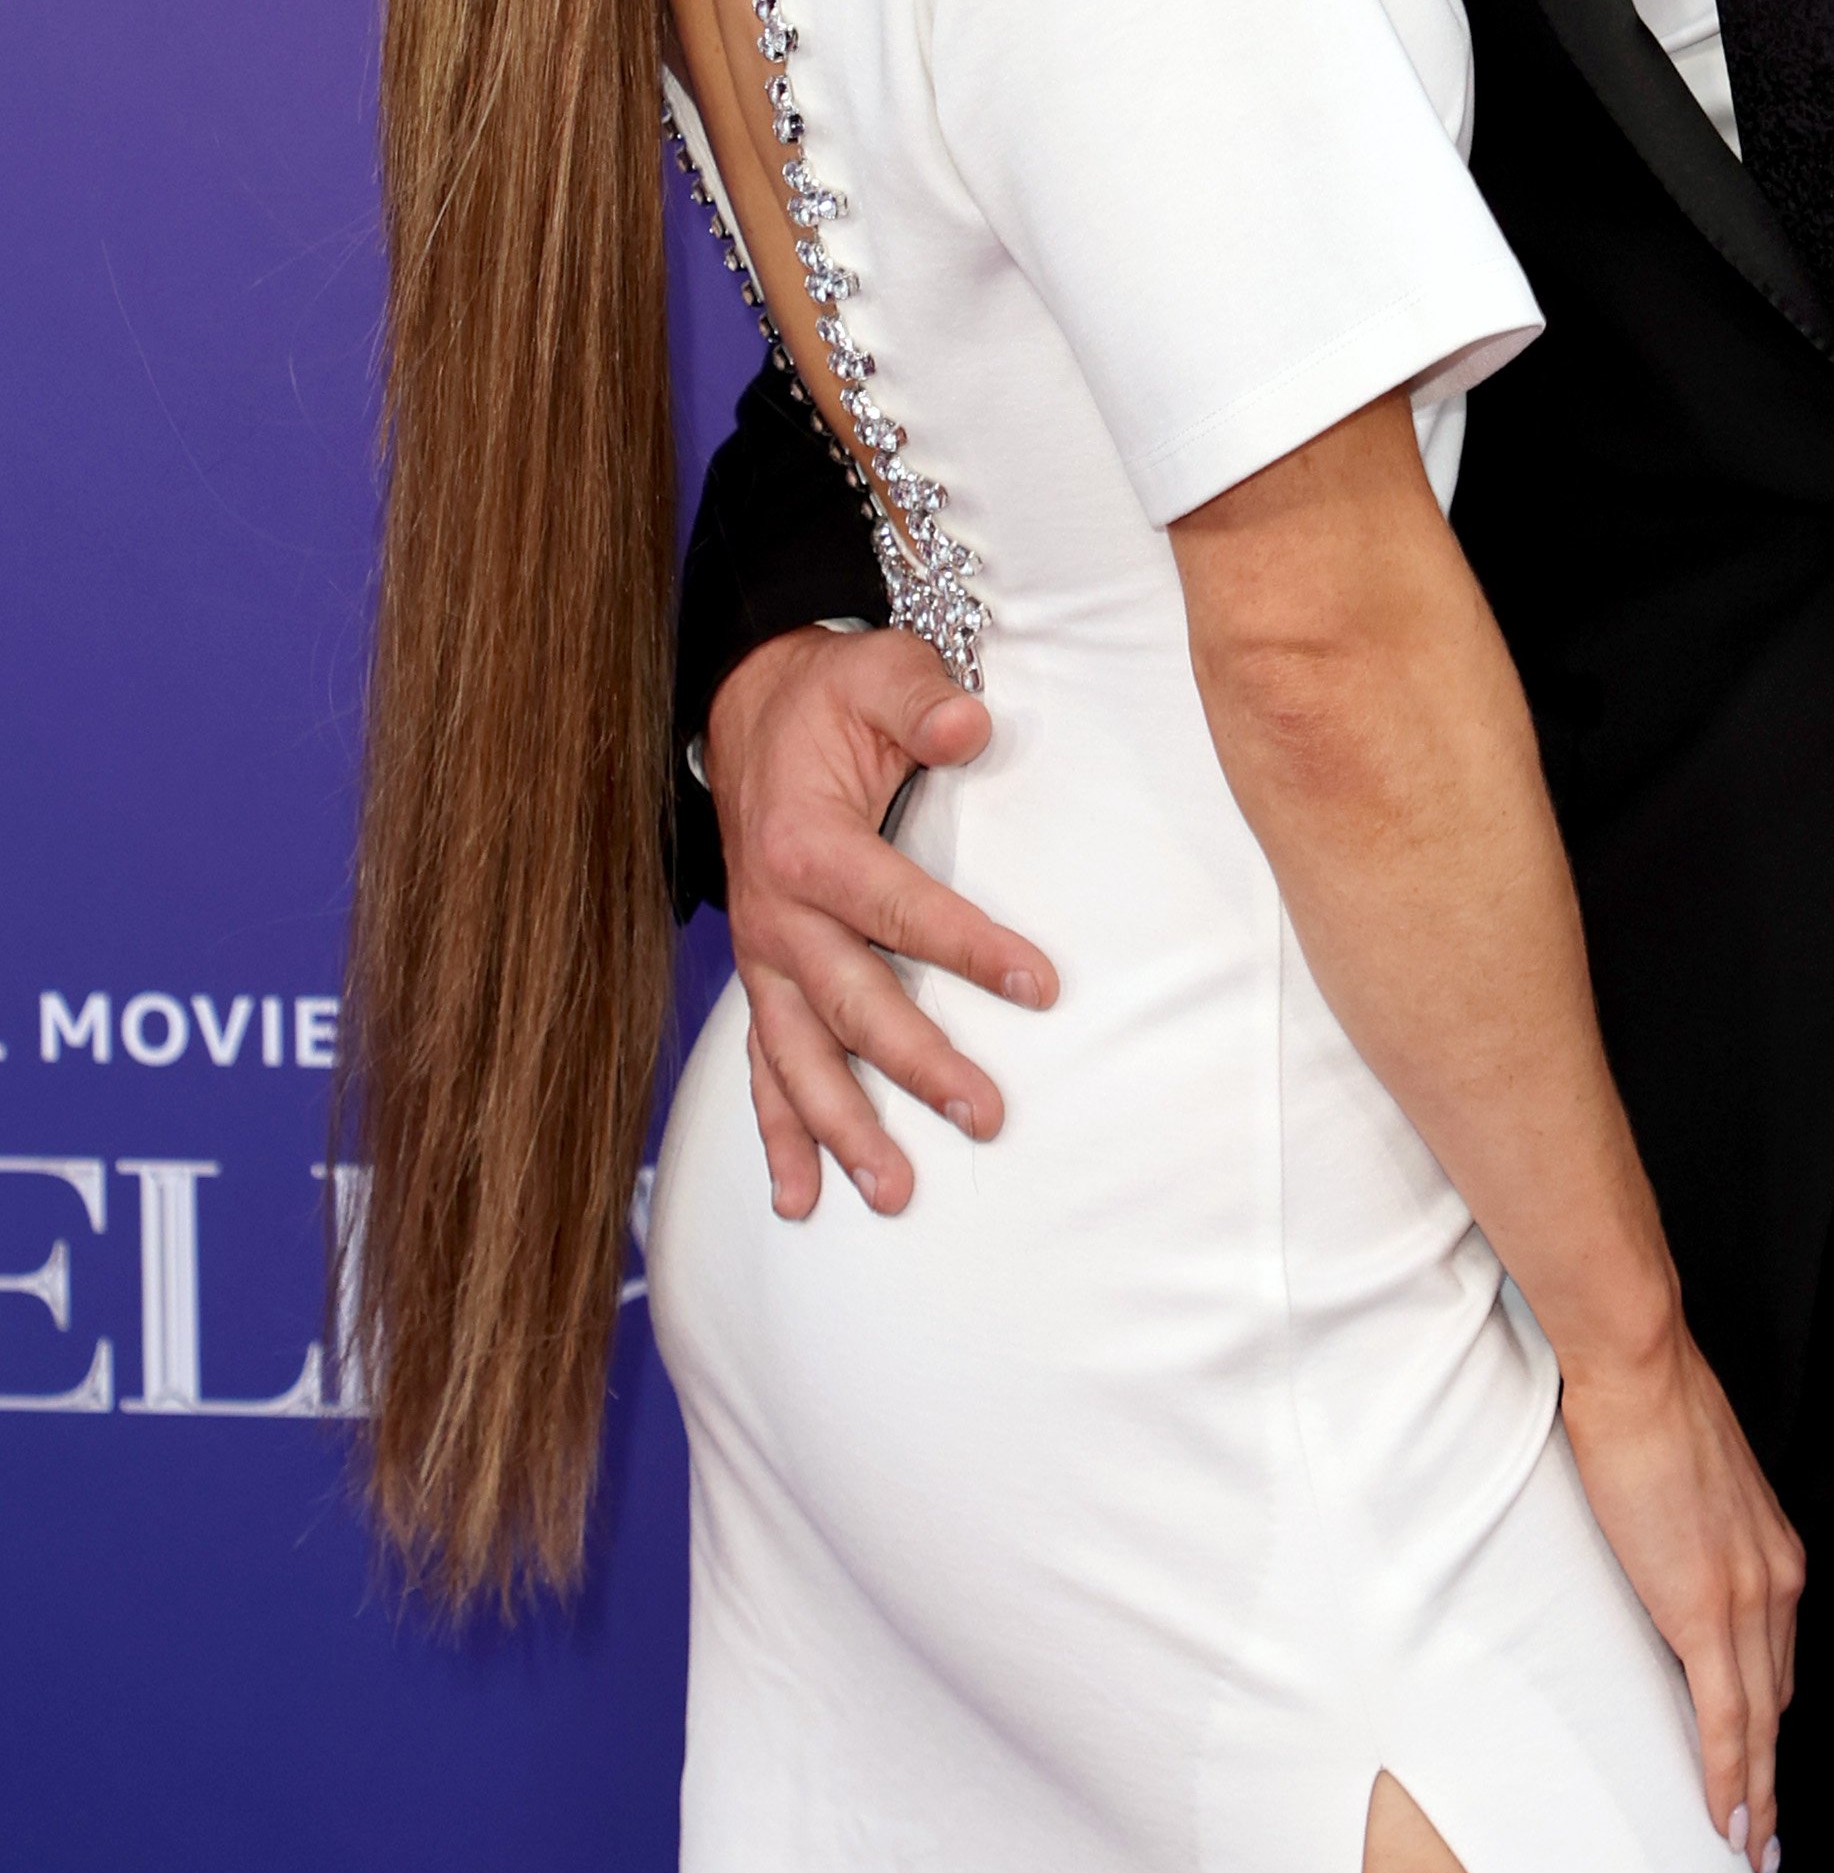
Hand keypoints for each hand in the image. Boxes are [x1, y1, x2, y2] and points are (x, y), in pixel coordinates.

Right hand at [703, 625, 1056, 1222]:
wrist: (753, 710)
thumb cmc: (832, 698)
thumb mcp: (878, 672)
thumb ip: (923, 700)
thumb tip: (971, 726)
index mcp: (805, 844)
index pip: (896, 908)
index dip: (968, 947)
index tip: (1041, 985)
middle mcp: (775, 915)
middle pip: (850, 1004)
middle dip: (917, 1066)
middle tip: (986, 1115)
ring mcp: (763, 956)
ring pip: (799, 1057)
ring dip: (842, 1129)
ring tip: (894, 1192)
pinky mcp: (763, 978)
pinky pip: (762, 1067)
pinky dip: (777, 1135)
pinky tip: (799, 1200)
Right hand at [1557, 1321, 1803, 1872]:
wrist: (1639, 1368)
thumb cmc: (1647, 1408)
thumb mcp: (1687, 1485)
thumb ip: (1688, 1534)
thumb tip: (1663, 1561)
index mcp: (1772, 1550)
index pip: (1776, 1658)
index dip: (1771, 1720)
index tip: (1765, 1766)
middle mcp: (1775, 1579)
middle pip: (1776, 1699)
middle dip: (1771, 1772)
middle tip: (1763, 1834)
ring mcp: (1746, 1597)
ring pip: (1762, 1722)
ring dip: (1757, 1794)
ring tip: (1750, 1850)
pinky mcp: (1706, 1609)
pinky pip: (1727, 1717)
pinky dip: (1732, 1778)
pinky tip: (1729, 1820)